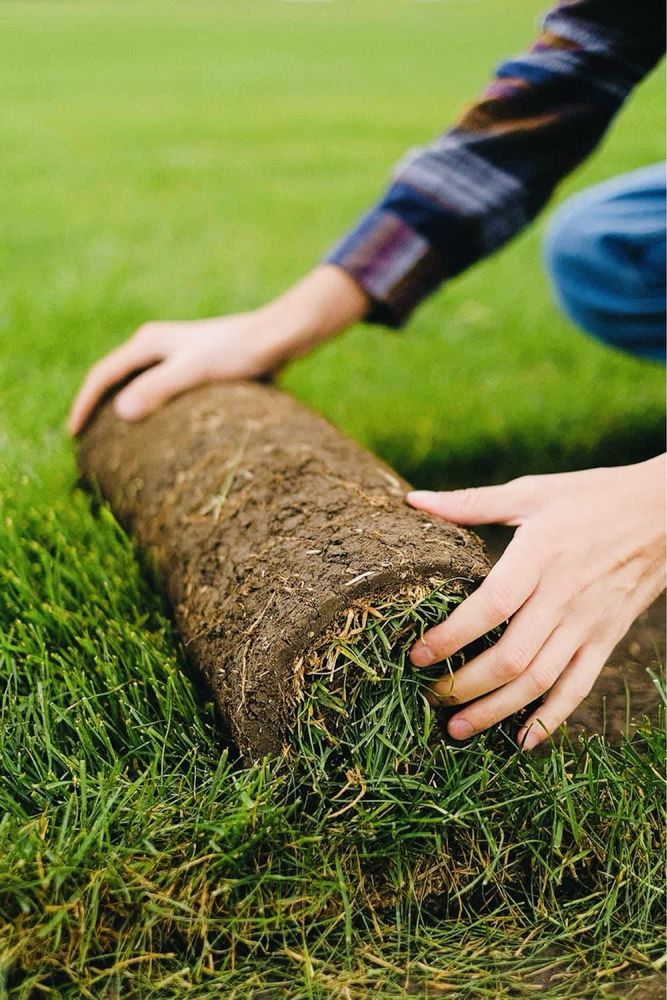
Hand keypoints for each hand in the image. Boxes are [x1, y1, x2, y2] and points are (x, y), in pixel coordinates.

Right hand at [67, 265, 367, 434]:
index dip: (84, 405)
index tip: (74, 435)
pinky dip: (149, 410)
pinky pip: (160, 391)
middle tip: (86, 443)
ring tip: (115, 441)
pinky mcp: (195, 367)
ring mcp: (176, 355)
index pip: (103, 375)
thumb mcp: (196, 370)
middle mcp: (157, 345)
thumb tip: (122, 412)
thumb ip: (160, 388)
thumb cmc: (239, 352)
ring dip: (123, 409)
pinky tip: (158, 433)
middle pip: (115, 378)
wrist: (278, 337)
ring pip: (137, 385)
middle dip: (98, 407)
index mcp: (149, 342)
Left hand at [407, 457, 665, 748]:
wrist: (666, 513)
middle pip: (511, 657)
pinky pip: (578, 688)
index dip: (451, 636)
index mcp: (539, 556)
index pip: (489, 607)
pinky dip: (551, 719)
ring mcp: (588, 624)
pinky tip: (522, 740)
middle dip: (464, 685)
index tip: (417, 654)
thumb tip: (415, 500)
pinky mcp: (607, 640)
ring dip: (495, 710)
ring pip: (539, 681)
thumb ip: (471, 503)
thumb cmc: (592, 497)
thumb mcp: (532, 492)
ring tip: (456, 728)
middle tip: (429, 695)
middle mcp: (564, 597)